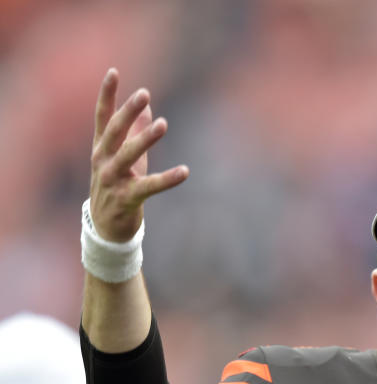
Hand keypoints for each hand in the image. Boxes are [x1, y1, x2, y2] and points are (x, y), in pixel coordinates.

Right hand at [89, 68, 187, 242]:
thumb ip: (135, 133)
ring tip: (163, 124)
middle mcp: (102, 160)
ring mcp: (112, 180)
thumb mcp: (126, 158)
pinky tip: (185, 171)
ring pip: (128, 155)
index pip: (102, 116)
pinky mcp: (126, 199)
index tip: (114, 72)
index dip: (107, 94)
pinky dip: (167, 179)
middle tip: (144, 94)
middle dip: (128, 111)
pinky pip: (149, 187)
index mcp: (101, 148)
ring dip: (145, 139)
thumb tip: (149, 109)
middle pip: (114, 131)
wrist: (106, 227)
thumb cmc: (118, 186)